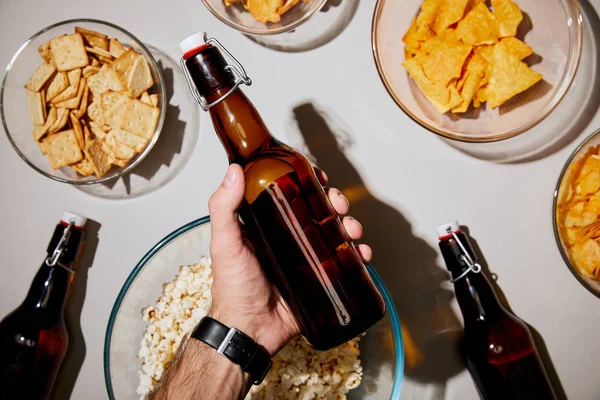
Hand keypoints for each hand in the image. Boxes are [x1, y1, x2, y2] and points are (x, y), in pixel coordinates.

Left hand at [208, 163, 371, 355]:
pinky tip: (362, 253)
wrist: (249, 330)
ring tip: (352, 229)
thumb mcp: (225, 243)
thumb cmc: (233, 288)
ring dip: (349, 225)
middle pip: (318, 210)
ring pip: (334, 233)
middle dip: (334, 202)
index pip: (290, 194)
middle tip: (338, 203)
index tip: (317, 176)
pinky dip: (357, 255)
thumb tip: (233, 170)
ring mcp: (306, 258)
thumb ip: (223, 207)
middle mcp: (288, 238)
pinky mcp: (319, 279)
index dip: (307, 182)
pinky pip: (343, 263)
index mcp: (266, 225)